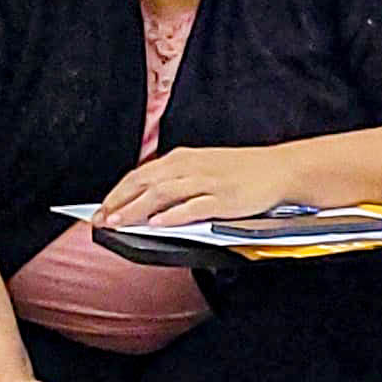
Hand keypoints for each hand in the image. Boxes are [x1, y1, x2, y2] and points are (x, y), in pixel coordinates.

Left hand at [97, 143, 307, 227]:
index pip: (140, 174)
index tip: (101, 209)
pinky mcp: (224, 198)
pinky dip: (173, 214)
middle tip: (101, 219)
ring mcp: (207, 182)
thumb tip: (150, 201)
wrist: (281, 169)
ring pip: (162, 193)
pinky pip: (193, 206)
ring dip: (137, 208)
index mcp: (184, 159)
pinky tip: (157, 223)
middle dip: (119, 202)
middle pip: (145, 182)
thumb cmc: (245, 171)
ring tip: (120, 222)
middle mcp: (191, 167)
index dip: (117, 192)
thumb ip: (178, 180)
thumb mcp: (205, 166)